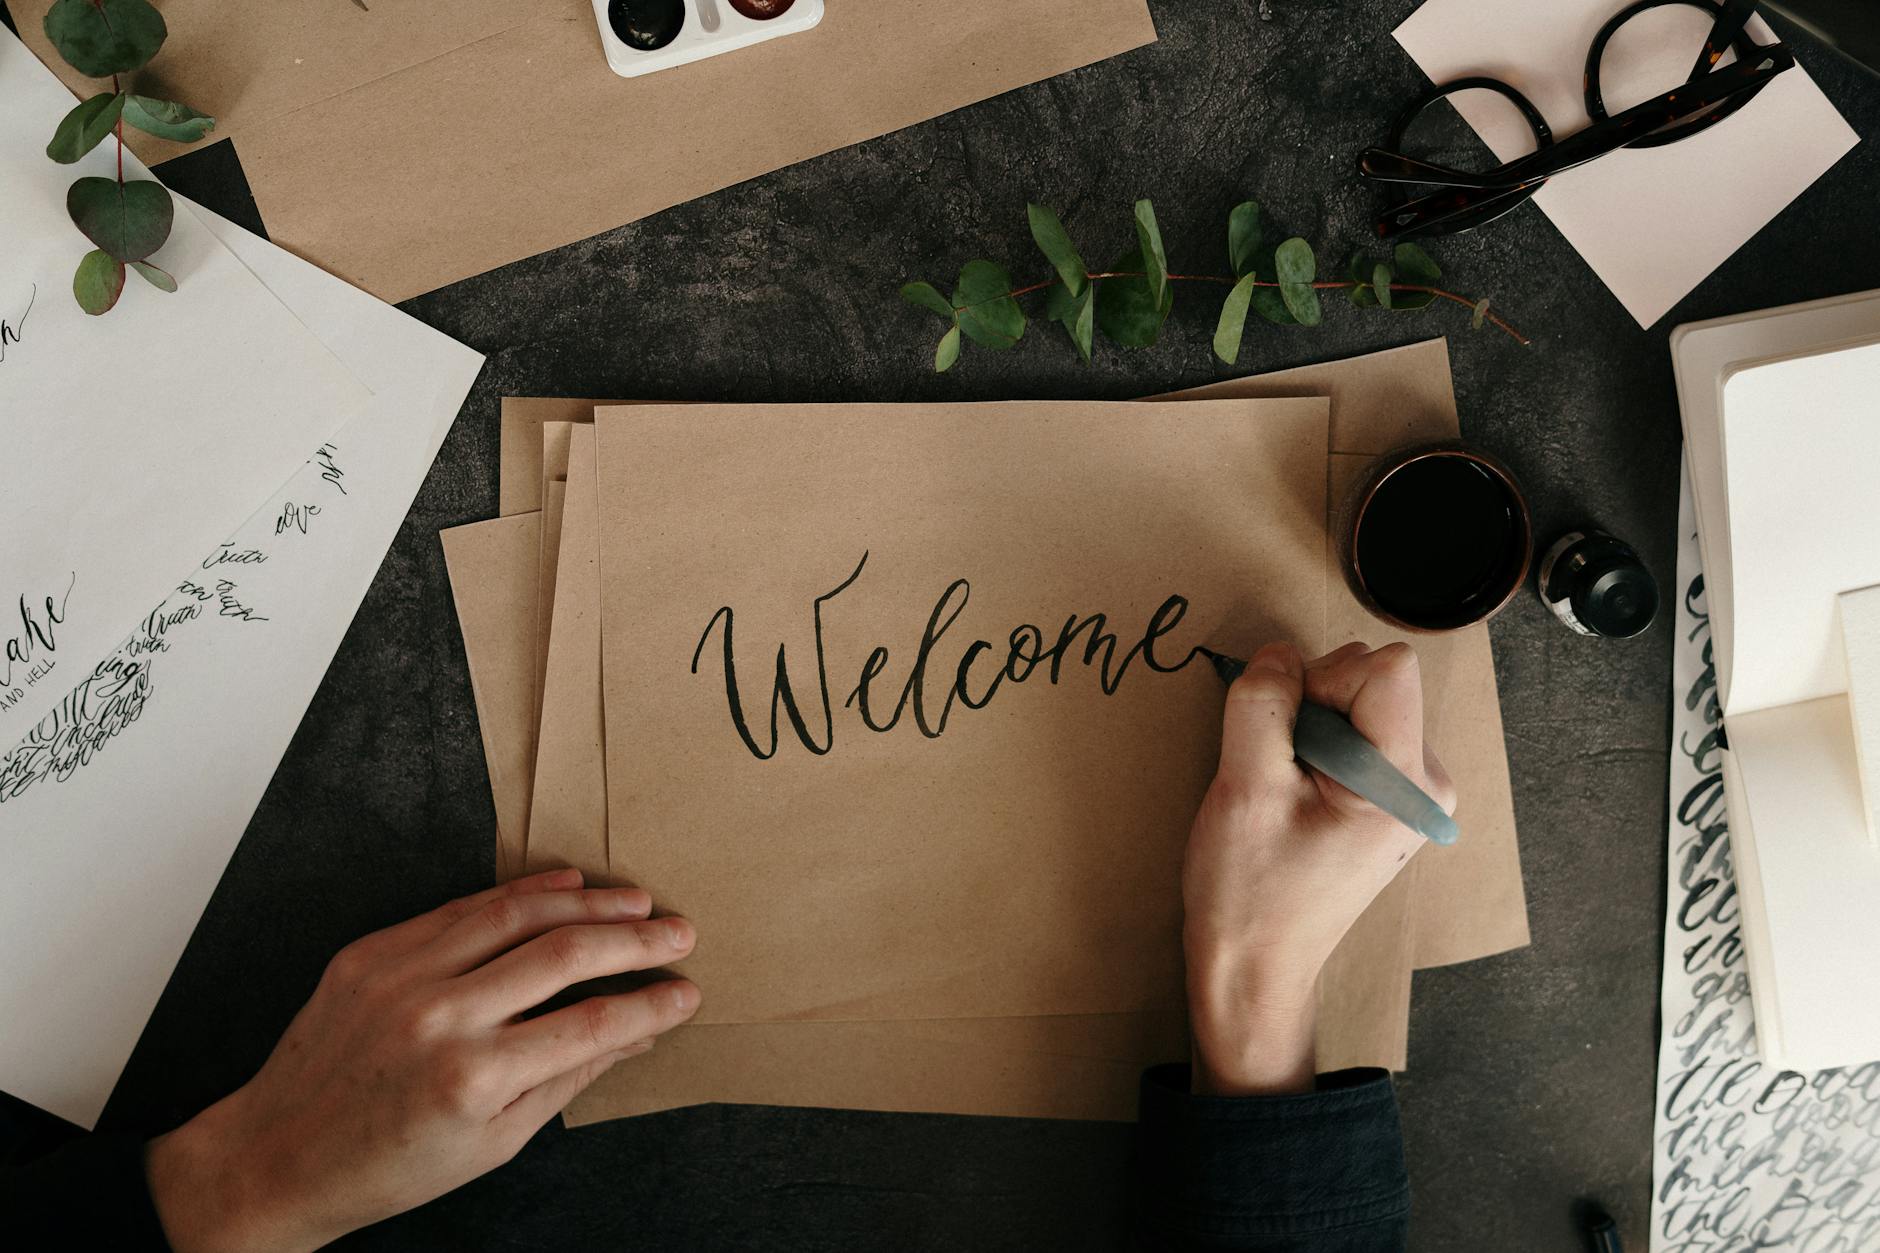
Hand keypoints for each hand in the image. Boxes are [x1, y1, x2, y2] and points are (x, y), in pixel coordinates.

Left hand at [143, 867, 699, 1252]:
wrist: (277, 1157)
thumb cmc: (389, 1166)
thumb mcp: (494, 1143)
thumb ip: (569, 1076)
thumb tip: (640, 1032)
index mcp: (474, 1080)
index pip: (592, 1025)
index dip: (649, 1004)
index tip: (688, 991)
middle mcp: (440, 1018)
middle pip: (563, 956)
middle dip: (635, 942)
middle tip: (679, 932)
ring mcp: (401, 977)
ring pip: (516, 914)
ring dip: (588, 902)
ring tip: (636, 902)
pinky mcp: (372, 952)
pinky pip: (461, 908)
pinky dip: (520, 893)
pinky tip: (566, 886)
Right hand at [1182, 641, 1454, 1096]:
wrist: (1255, 967)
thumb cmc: (1251, 893)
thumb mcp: (1244, 789)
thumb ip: (1262, 706)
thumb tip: (1278, 653)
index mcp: (1406, 783)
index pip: (1385, 668)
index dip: (1321, 681)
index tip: (1286, 738)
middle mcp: (1426, 782)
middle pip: (1370, 678)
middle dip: (1312, 705)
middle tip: (1277, 774)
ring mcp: (1411, 791)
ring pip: (1356, 700)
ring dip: (1308, 728)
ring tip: (1283, 791)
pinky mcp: (1388, 797)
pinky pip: (1352, 731)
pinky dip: (1313, 747)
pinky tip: (1292, 797)